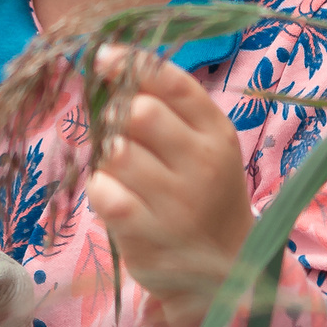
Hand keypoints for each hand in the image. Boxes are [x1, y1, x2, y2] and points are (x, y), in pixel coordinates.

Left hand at [82, 48, 254, 326]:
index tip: (103, 58)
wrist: (227, 268)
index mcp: (217, 132)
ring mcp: (178, 202)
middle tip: (116, 133)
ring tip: (120, 172)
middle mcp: (203, 164)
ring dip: (106, 156)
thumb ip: (164, 108)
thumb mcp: (201, 146)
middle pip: (140, 113)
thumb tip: (106, 64)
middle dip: (116, 115)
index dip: (132, 64)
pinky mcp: (149, 233)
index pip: (172, 82)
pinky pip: (103, 191)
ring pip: (116, 151)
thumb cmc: (202, 194)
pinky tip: (114, 196)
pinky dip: (99, 188)